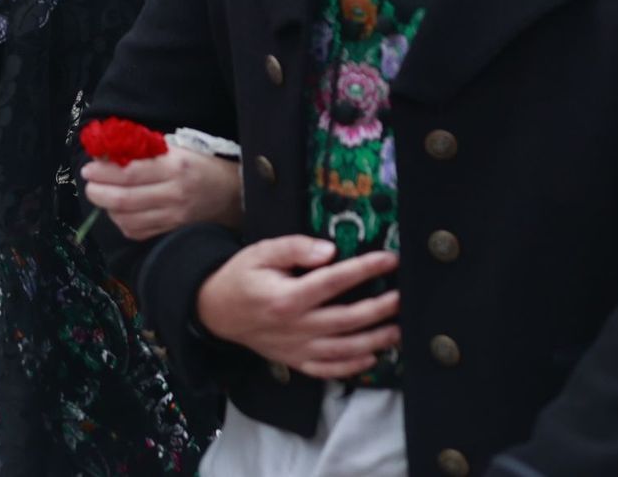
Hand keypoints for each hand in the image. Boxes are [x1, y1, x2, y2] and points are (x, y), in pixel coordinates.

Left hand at [83, 149, 242, 239]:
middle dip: (98, 192)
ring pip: (128, 219)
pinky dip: (122, 223)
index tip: (89, 168)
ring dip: (107, 208)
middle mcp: (174, 194)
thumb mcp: (179, 149)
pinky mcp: (174, 231)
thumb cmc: (203, 166)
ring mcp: (174, 216)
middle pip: (124, 198)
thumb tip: (110, 150)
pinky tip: (118, 212)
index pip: (129, 172)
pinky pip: (139, 232)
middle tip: (88, 185)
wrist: (235, 195)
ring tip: (101, 197)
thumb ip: (146, 149)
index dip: (103, 172)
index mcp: (175, 167)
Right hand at [196, 236, 401, 379]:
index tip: (390, 259)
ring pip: (345, 350)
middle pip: (348, 319)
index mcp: (287, 296)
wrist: (214, 310)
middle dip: (381, 308)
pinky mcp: (295, 361)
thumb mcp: (261, 252)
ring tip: (399, 330)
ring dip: (375, 340)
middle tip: (404, 297)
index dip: (365, 269)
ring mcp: (297, 348)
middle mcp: (296, 326)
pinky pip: (329, 370)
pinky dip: (353, 367)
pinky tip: (372, 356)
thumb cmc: (241, 277)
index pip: (335, 281)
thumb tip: (331, 251)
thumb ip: (295, 247)